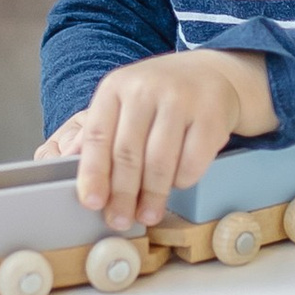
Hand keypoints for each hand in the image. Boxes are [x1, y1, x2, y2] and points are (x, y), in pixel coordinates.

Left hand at [67, 49, 273, 229]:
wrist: (210, 74)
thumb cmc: (159, 97)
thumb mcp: (125, 102)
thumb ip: (103, 135)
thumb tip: (83, 181)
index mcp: (116, 86)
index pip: (97, 135)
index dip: (92, 173)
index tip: (92, 203)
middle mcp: (146, 88)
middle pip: (127, 154)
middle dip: (122, 195)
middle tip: (119, 220)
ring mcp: (181, 100)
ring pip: (160, 162)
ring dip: (152, 197)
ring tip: (147, 215)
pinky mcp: (210, 116)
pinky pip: (192, 162)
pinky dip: (182, 181)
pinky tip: (176, 184)